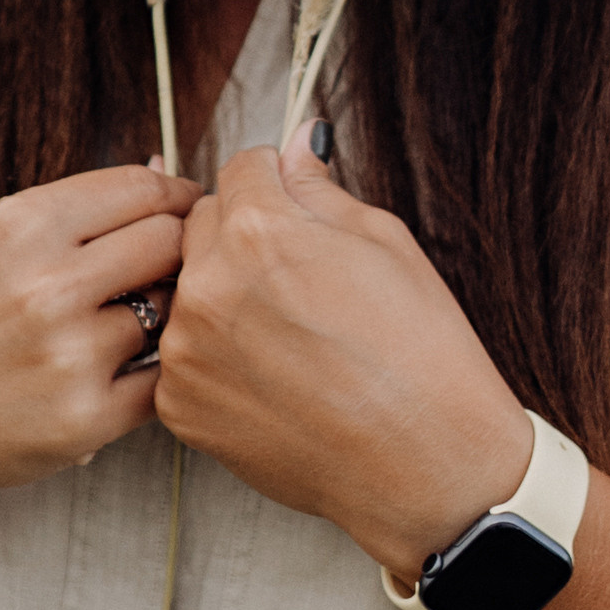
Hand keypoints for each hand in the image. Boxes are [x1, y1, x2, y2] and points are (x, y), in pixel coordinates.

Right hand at [0, 164, 197, 525]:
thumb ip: (70, 208)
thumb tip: (164, 175)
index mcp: (21, 226)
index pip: (142, 190)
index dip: (177, 195)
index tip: (185, 206)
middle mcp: (48, 287)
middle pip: (169, 243)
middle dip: (177, 247)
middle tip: (165, 262)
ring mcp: (69, 356)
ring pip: (170, 311)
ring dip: (160, 311)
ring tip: (124, 318)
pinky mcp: (85, 420)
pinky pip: (160, 380)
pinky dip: (151, 369)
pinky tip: (121, 365)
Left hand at [155, 133, 533, 580]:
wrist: (428, 465)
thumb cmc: (421, 353)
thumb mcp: (385, 243)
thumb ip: (320, 190)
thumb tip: (295, 145)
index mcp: (257, 230)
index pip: (240, 169)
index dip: (274, 184)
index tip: (293, 207)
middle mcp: (208, 286)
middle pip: (203, 226)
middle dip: (243, 236)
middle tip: (298, 279)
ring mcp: (186, 352)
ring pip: (189, 292)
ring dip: (224, 299)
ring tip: (290, 337)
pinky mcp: (181, 407)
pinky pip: (185, 356)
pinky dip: (217, 360)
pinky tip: (275, 379)